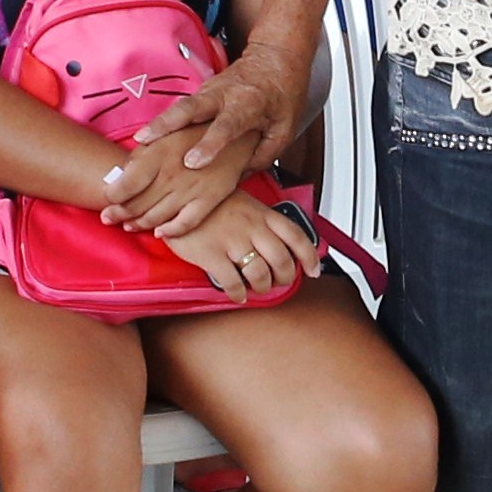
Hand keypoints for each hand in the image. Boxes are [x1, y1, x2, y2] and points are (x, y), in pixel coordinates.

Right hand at [126, 44, 302, 186]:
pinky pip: (181, 107)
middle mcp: (224, 94)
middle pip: (191, 108)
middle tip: (145, 141)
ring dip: (159, 122)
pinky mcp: (201, 92)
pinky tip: (149, 138)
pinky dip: (165, 121)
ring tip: (139, 142)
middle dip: (167, 124)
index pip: (227, 125)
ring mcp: (210, 90)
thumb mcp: (285, 128)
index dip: (209, 144)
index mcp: (249, 103)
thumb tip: (237, 176)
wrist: (276, 56)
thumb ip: (263, 154)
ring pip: (181, 105)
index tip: (191, 162)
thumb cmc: (283, 94)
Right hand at [158, 196, 316, 298]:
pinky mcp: (211, 254)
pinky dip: (238, 294)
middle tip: (278, 282)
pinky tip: (237, 294)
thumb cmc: (210, 202)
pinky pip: (232, 282)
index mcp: (262, 213)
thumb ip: (262, 218)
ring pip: (260, 274)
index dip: (310, 257)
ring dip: (263, 287)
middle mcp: (251, 227)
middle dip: (285, 278)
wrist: (176, 196)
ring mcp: (231, 241)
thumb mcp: (243, 201)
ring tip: (257, 288)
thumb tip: (281, 239)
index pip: (296, 236)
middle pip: (282, 261)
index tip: (314, 269)